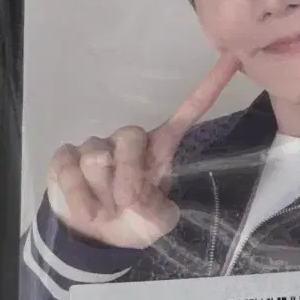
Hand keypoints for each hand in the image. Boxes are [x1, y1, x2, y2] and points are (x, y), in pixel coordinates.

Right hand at [46, 53, 238, 248]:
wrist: (95, 240)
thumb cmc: (134, 222)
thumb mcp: (156, 223)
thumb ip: (155, 210)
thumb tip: (132, 196)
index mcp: (159, 149)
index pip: (185, 114)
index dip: (208, 89)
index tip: (232, 59)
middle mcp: (128, 141)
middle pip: (130, 136)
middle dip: (128, 174)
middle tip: (126, 203)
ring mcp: (95, 147)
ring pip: (96, 157)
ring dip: (101, 193)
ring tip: (106, 212)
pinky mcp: (66, 158)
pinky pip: (69, 167)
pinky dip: (77, 194)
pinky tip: (86, 212)